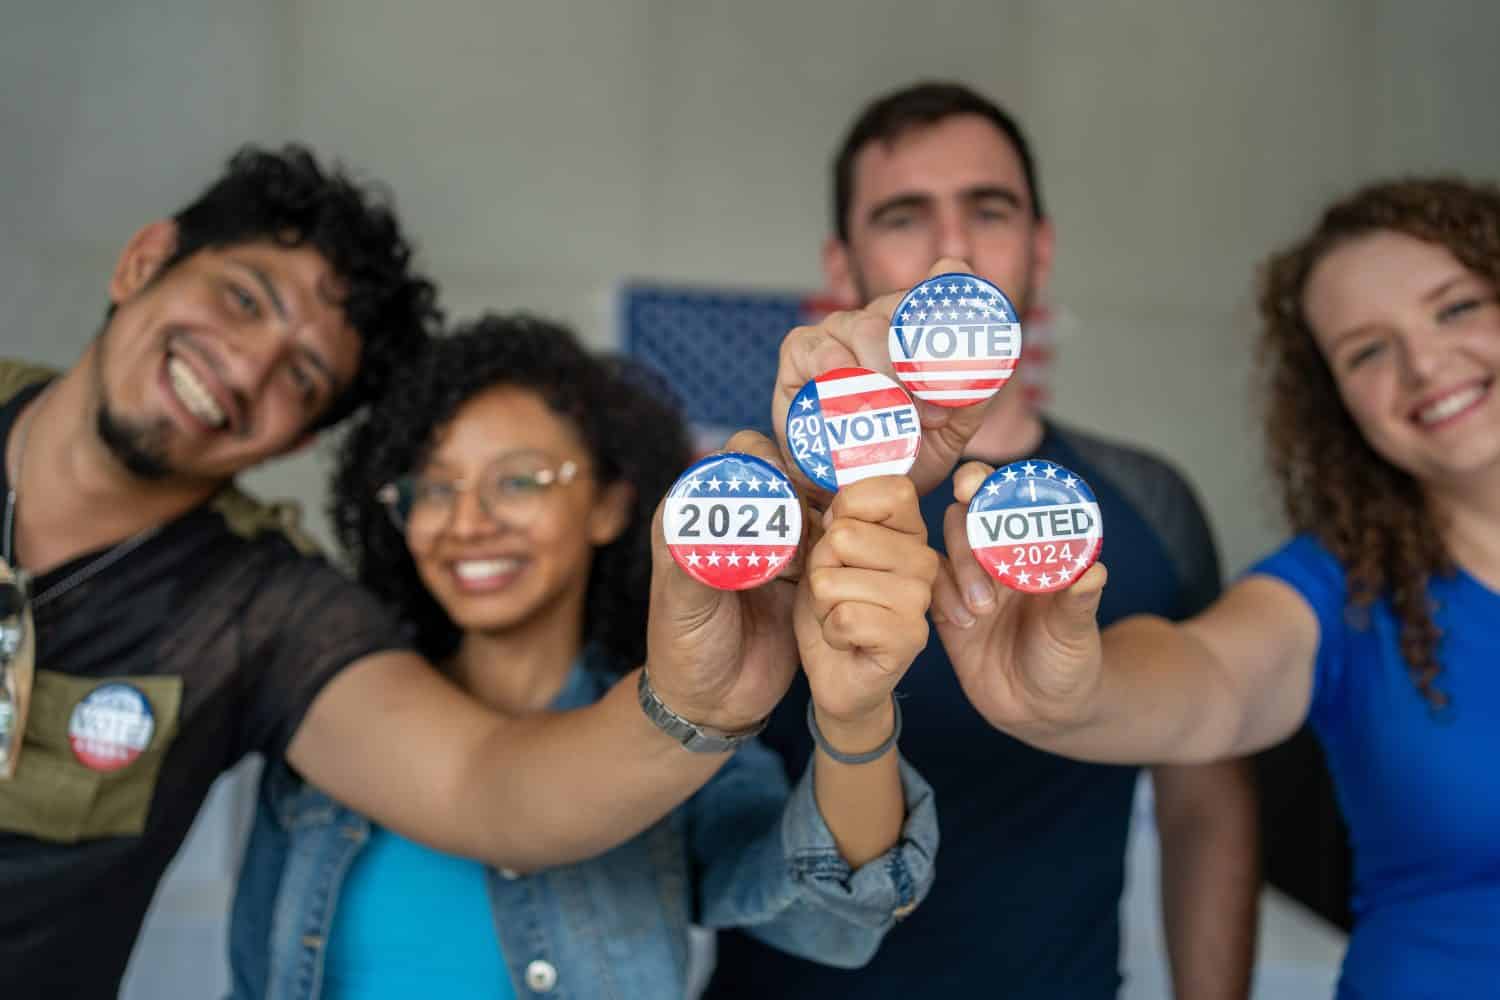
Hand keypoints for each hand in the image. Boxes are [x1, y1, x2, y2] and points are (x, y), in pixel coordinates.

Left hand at [644, 431, 807, 732]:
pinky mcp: (809, 570)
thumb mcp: (682, 606)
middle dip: (809, 487)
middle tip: (813, 521)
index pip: (745, 454)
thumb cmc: (684, 650)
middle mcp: (746, 516)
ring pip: (818, 502)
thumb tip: (709, 524)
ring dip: (829, 518)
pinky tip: (833, 572)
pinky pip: (835, 541)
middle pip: (791, 470)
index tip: (788, 491)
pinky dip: (841, 548)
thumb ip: (694, 563)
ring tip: (818, 554)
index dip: (771, 463)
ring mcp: (780, 542)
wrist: (713, 702)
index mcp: (703, 507)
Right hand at [774, 257, 996, 499]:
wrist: (850, 489)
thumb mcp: (948, 430)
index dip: (946, 287)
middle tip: (930, 410)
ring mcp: (837, 330)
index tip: (960, 294)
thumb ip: (971, 399)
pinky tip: (852, 406)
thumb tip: (989, 373)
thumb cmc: (899, 452)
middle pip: (900, 311)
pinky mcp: (801, 348)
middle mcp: (876, 320)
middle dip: (919, 362)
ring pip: (865, 329)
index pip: (931, 291)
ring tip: (893, 418)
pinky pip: (821, 350)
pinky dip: (841, 378)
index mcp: (912, 328)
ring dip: (884, 376)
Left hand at [797, 476, 936, 745]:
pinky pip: (846, 617)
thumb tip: (833, 499)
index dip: (846, 509)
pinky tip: (846, 639)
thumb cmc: (828, 602)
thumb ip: (831, 511)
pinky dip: (830, 631)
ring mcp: (920, 599)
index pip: (890, 488)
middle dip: (820, 565)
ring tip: (840, 612)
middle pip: (846, 535)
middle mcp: (923, 558)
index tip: (838, 535)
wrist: (834, 673)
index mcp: (907, 527)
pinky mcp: (910, 638)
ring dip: (822, 601)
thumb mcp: (821, 546)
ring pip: (837, 579)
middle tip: (835, 588)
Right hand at [931, 461, 1109, 734]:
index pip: (1005, 497)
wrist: (1041, 710)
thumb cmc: (1068, 662)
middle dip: (967, 534)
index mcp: (1032, 546)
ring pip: (943, 549)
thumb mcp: (1077, 632)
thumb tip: (1095, 572)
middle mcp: (997, 555)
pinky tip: (964, 623)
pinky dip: (940, 597)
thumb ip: (1080, 602)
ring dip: (958, 570)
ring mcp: (969, 580)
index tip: (972, 486)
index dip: (986, 482)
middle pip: (966, 516)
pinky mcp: (945, 608)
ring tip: (981, 611)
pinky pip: (929, 586)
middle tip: (980, 563)